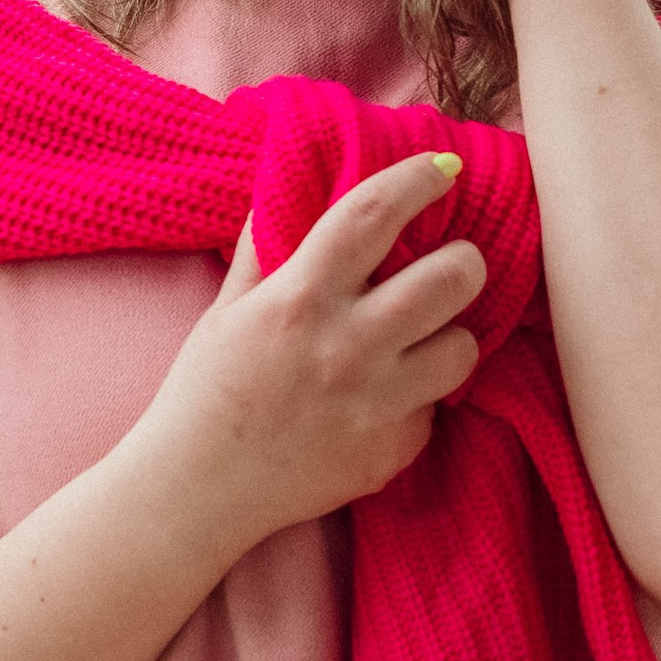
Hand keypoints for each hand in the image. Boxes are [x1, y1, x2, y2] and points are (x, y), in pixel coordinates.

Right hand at [140, 153, 486, 557]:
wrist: (195, 493)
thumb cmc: (203, 394)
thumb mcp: (225, 310)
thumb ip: (264, 249)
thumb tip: (287, 189)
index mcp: (301, 297)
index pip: (374, 215)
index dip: (416, 180)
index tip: (444, 168)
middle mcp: (348, 345)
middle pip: (452, 277)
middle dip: (465, 261)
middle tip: (452, 264)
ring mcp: (377, 404)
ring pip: (464, 347)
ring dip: (450, 336)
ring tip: (422, 339)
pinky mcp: (392, 452)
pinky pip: (433, 410)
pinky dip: (416, 400)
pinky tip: (379, 403)